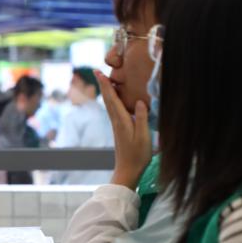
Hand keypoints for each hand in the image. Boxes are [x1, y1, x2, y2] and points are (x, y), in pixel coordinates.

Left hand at [94, 70, 151, 189]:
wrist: (128, 170)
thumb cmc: (138, 155)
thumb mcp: (144, 136)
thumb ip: (142, 118)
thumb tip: (140, 101)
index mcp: (122, 121)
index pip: (112, 99)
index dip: (106, 85)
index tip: (100, 73)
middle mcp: (116, 121)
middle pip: (108, 99)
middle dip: (103, 85)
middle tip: (97, 72)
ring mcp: (117, 125)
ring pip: (109, 104)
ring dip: (106, 91)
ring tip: (105, 81)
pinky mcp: (119, 129)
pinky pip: (113, 110)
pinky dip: (111, 100)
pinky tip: (113, 99)